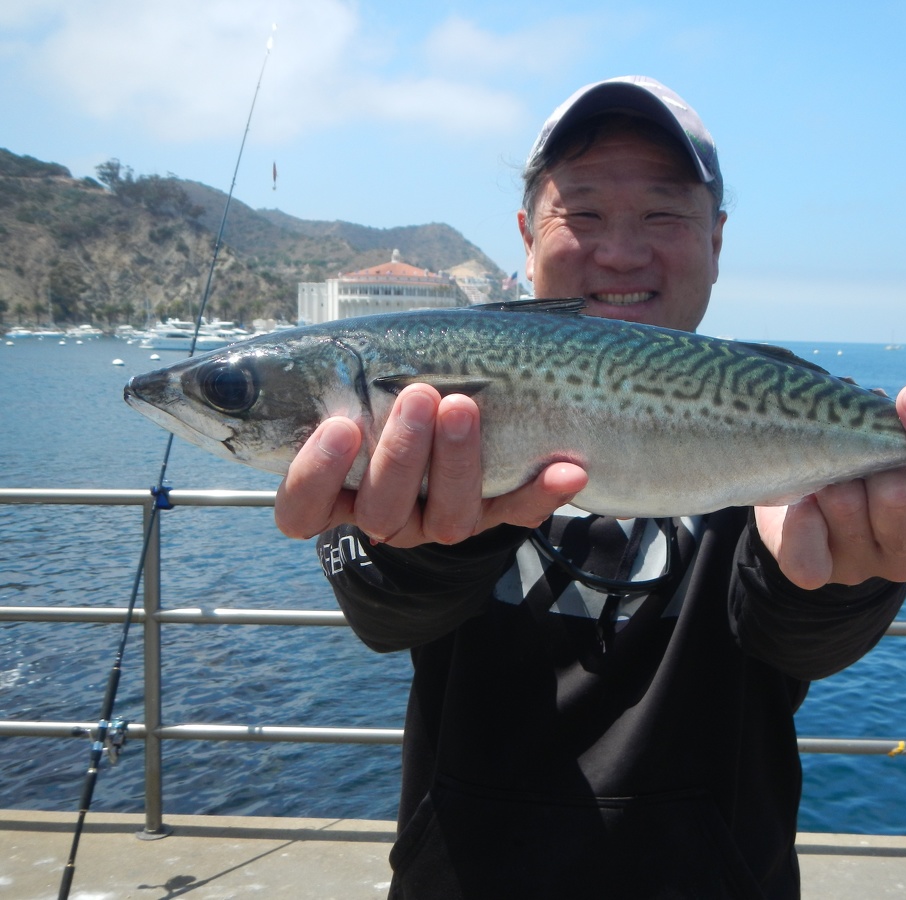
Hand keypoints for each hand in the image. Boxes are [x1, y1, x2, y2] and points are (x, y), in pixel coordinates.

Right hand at [274, 383, 587, 545]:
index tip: (339, 427)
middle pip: (382, 510)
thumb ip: (337, 372)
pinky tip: (567, 468)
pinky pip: (516, 515)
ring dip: (458, 462)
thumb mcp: (356, 379)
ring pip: (446, 519)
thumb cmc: (388, 393)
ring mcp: (439, 521)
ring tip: (465, 406)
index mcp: (339, 491)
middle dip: (400, 452)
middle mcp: (387, 516)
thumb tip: (306, 347)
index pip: (302, 509)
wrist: (450, 433)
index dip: (314, 476)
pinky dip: (541, 492)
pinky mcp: (493, 517)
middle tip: (418, 395)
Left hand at [755, 384, 905, 589]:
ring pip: (846, 508)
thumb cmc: (875, 464)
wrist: (810, 497)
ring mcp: (864, 565)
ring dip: (832, 476)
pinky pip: (806, 554)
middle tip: (858, 446)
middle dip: (873, 460)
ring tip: (829, 469)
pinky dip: (800, 519)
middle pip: (899, 499)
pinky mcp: (818, 572)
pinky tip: (804, 501)